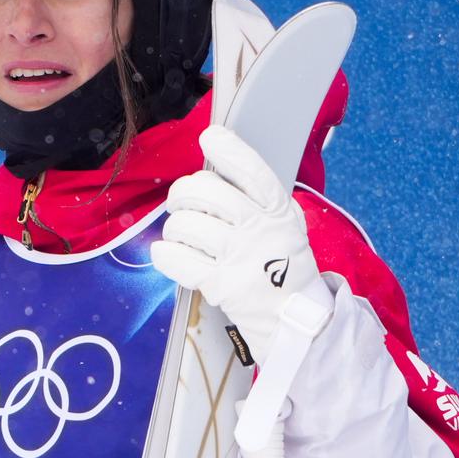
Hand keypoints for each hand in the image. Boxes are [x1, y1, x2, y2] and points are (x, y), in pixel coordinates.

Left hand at [151, 125, 321, 359]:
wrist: (294, 318)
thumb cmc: (282, 265)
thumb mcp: (285, 224)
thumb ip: (258, 198)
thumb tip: (219, 165)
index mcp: (277, 210)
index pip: (251, 170)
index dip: (227, 149)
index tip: (210, 139)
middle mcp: (259, 230)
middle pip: (205, 192)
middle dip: (183, 193)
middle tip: (181, 203)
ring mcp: (240, 258)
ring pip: (186, 224)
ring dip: (174, 227)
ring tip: (180, 234)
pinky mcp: (221, 285)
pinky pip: (177, 259)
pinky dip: (164, 254)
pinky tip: (167, 253)